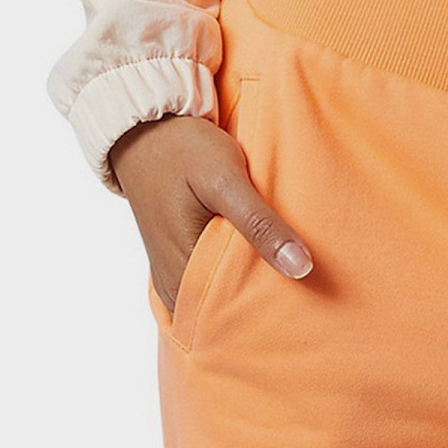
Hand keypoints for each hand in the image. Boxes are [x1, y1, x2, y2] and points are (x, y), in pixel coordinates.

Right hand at [111, 115, 312, 313]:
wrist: (143, 129)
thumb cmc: (182, 150)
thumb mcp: (224, 181)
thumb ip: (260, 225)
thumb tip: (302, 268)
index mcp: (184, 278)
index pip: (237, 318)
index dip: (272, 313)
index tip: (304, 307)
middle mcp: (174, 289)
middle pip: (229, 313)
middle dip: (262, 305)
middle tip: (302, 293)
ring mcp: (173, 278)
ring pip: (221, 299)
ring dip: (249, 289)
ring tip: (284, 279)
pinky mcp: (176, 263)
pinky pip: (211, 284)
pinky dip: (233, 276)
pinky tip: (257, 263)